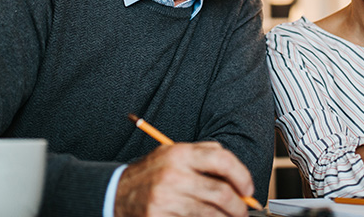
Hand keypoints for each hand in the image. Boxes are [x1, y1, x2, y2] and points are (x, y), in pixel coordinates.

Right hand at [114, 141, 254, 216]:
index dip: (241, 175)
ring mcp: (166, 198)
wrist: (116, 193)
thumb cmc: (151, 174)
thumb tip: (236, 172)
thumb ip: (204, 154)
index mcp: (179, 154)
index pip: (222, 160)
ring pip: (210, 213)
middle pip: (221, 192)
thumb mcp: (173, 154)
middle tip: (243, 212)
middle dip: (239, 206)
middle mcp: (174, 175)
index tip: (247, 188)